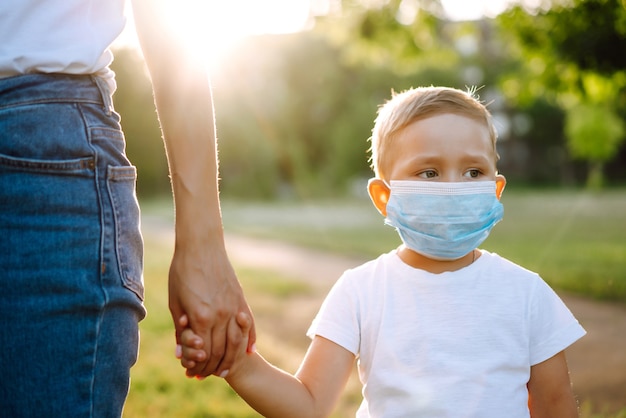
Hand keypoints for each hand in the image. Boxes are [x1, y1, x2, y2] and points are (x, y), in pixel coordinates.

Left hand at [169, 247, 255, 377]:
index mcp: (200, 316)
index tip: (193, 374)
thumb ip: (181, 329)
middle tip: (207, 375)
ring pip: (236, 342)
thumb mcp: (176, 302)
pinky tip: (248, 351)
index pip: (203, 352)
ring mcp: (234, 307)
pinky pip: (249, 326)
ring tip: (226, 369)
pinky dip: (249, 341)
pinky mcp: (241, 299)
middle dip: (212, 367)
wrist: (201, 247)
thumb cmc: (182, 273)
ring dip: (231, 359)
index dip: (198, 366)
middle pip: (220, 351)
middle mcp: (220, 314)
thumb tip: (181, 353)